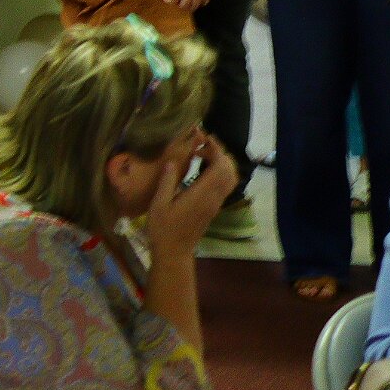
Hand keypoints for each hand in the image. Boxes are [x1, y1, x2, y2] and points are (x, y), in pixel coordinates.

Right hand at [147, 132, 237, 253]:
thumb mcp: (158, 204)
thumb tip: (171, 161)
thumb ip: (166, 181)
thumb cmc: (163, 228)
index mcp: (201, 194)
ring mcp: (216, 203)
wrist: (175, 251)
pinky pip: (225, 185)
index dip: (216, 149)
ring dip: (222, 162)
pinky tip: (202, 170)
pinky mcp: (214, 207)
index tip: (203, 138)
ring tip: (203, 154)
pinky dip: (220, 172)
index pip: (220, 166)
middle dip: (220, 153)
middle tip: (202, 145)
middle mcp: (214, 197)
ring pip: (230, 178)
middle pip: (230, 170)